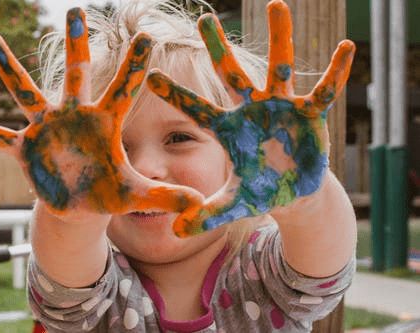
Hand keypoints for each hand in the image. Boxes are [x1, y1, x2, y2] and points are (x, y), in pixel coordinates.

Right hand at [0, 8, 202, 219]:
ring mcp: (47, 129)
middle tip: (76, 10)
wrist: (81, 204)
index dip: (134, 66)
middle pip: (75, 75)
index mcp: (105, 124)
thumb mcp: (136, 195)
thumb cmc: (109, 192)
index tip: (146, 36)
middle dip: (76, 45)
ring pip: (27, 94)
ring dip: (9, 71)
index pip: (123, 90)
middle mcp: (74, 117)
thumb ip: (165, 196)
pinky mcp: (26, 148)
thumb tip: (199, 204)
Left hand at [147, 0, 354, 236]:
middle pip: (231, 75)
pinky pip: (322, 90)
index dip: (175, 94)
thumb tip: (174, 234)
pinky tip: (346, 48)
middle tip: (205, 18)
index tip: (149, 74)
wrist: (292, 191)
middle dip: (219, 48)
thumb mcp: (232, 204)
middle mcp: (251, 111)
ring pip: (279, 69)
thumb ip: (204, 216)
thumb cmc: (260, 191)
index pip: (196, 109)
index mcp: (228, 129)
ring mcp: (280, 109)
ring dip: (280, 38)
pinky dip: (334, 72)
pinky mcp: (309, 115)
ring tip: (276, 4)